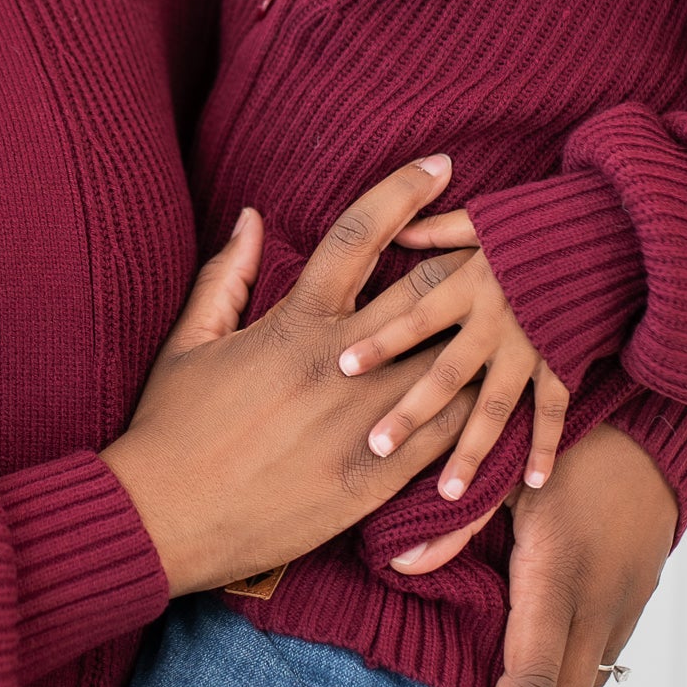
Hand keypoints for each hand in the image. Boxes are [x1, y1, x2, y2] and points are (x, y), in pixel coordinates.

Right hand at [105, 160, 478, 596]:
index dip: (403, 192)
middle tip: (501, 242)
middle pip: (426, 291)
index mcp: (294, 322)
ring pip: (450, 362)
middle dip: (467, 261)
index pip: (359, 234)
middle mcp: (338, 363)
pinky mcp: (375, 479)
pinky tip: (505, 396)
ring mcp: (362, 422)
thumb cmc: (170, 427)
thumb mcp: (189, 341)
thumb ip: (227, 276)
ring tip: (521, 313)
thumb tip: (251, 217)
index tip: (439, 166)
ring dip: (484, 335)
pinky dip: (480, 413)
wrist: (165, 519)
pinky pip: (448, 437)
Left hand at [338, 206, 568, 499]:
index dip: (382, 341)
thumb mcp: (482, 221)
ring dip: (472, 450)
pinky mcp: (565, 361)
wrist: (610, 230)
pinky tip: (533, 484)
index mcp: (468, 286)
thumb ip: (436, 231)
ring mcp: (531, 348)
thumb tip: (395, 229)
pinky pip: (555, 410)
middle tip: (376, 447)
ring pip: (495, 406)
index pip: (416, 318)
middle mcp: (495, 323)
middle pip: (446, 373)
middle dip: (412, 411)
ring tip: (447, 493)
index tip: (343, 367)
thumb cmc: (535, 224)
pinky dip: (546, 446)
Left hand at [454, 422, 677, 686]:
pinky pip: (603, 661)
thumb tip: (400, 566)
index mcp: (559, 573)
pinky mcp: (637, 594)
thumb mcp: (503, 470)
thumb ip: (451, 523)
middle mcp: (599, 599)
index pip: (530, 678)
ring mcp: (625, 601)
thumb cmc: (567, 438)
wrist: (653, 422)